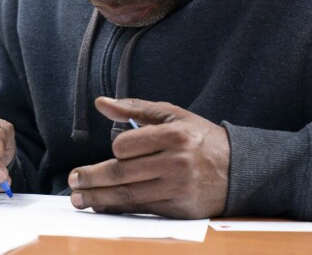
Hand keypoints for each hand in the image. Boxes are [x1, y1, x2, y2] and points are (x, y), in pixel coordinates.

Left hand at [68, 96, 228, 218]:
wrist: (238, 170)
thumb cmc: (199, 138)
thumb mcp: (172, 115)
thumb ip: (134, 108)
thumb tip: (101, 103)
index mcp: (173, 135)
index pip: (127, 146)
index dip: (115, 150)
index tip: (113, 152)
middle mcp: (175, 163)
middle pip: (122, 173)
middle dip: (92, 177)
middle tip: (73, 179)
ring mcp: (177, 188)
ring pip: (128, 194)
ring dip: (98, 198)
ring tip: (78, 198)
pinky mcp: (179, 209)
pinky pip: (141, 209)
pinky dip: (118, 208)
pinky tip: (102, 206)